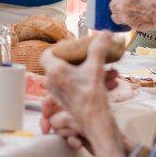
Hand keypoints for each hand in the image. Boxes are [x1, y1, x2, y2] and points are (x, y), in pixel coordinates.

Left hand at [40, 33, 124, 156]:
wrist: (95, 122)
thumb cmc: (91, 97)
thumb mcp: (96, 68)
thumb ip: (99, 49)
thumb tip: (104, 34)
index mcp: (54, 71)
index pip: (47, 53)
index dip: (59, 49)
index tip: (72, 48)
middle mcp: (51, 82)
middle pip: (60, 64)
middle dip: (80, 60)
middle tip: (92, 57)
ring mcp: (57, 92)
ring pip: (71, 75)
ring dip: (88, 71)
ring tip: (108, 72)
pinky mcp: (65, 100)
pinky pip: (75, 85)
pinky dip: (88, 81)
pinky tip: (108, 81)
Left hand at [109, 0, 155, 33]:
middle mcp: (124, 2)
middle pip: (112, 4)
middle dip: (116, 4)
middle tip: (122, 4)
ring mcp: (126, 15)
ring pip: (113, 14)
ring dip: (118, 13)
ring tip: (124, 12)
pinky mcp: (131, 24)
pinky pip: (121, 22)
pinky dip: (123, 21)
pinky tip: (128, 18)